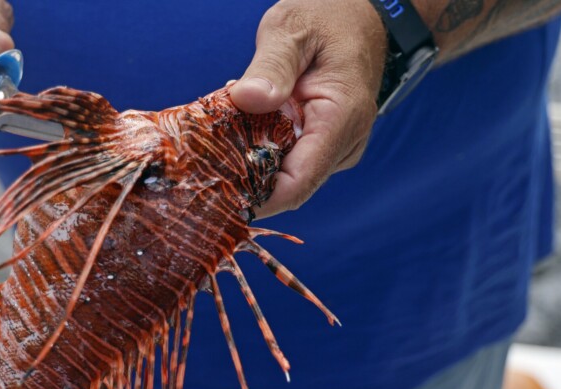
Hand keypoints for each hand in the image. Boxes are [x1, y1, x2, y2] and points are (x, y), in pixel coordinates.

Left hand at [230, 0, 387, 217]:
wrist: (359, 16)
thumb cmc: (328, 16)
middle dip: (246, 180)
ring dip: (250, 163)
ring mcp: (336, 147)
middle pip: (288, 184)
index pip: (299, 182)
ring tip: (219, 138)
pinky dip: (260, 150)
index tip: (217, 197)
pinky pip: (287, 158)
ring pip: (286, 175)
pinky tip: (239, 128)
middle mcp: (345, 142)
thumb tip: (246, 99)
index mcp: (342, 118)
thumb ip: (271, 66)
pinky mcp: (322, 144)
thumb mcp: (292, 29)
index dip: (259, 199)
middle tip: (201, 165)